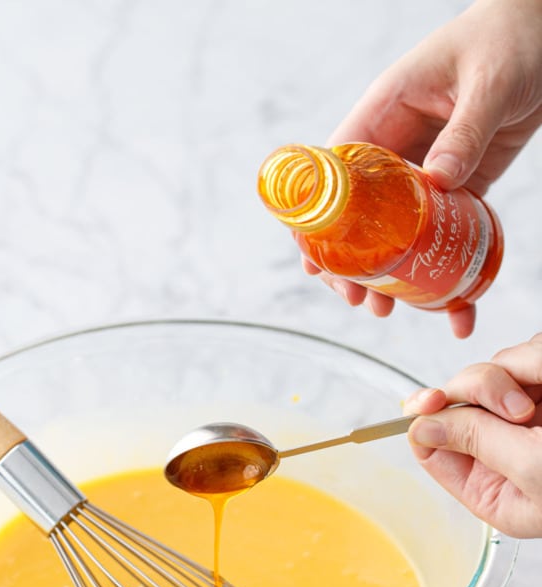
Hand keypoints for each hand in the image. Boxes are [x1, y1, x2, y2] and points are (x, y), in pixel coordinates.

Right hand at [307, 0, 541, 338]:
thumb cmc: (510, 39)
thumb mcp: (487, 81)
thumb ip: (465, 130)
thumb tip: (439, 182)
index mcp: (386, 111)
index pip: (337, 171)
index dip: (319, 219)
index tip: (316, 261)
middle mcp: (398, 144)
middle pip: (360, 213)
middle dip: (354, 262)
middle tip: (358, 299)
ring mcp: (427, 167)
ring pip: (397, 230)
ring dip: (392, 273)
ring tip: (389, 309)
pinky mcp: (459, 183)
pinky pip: (445, 230)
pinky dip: (446, 267)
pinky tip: (453, 302)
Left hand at [403, 333, 541, 537]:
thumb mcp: (532, 468)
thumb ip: (477, 442)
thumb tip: (421, 424)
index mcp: (494, 490)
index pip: (433, 450)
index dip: (425, 420)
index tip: (432, 401)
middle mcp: (508, 451)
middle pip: (457, 402)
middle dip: (480, 391)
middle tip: (516, 406)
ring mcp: (531, 415)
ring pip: (494, 370)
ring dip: (517, 372)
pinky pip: (528, 354)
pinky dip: (536, 359)